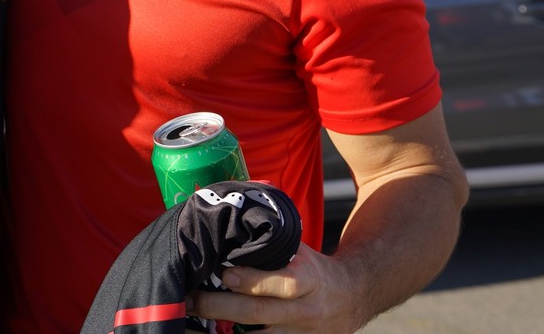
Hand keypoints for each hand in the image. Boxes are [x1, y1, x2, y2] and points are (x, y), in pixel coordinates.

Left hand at [188, 245, 362, 332]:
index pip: (283, 283)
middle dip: (221, 306)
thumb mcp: (301, 251)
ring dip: (224, 330)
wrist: (351, 298)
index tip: (224, 273)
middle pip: (260, 314)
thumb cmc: (315, 270)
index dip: (253, 280)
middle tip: (192, 299)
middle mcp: (305, 311)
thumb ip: (271, 242)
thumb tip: (231, 220)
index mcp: (309, 281)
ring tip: (192, 321)